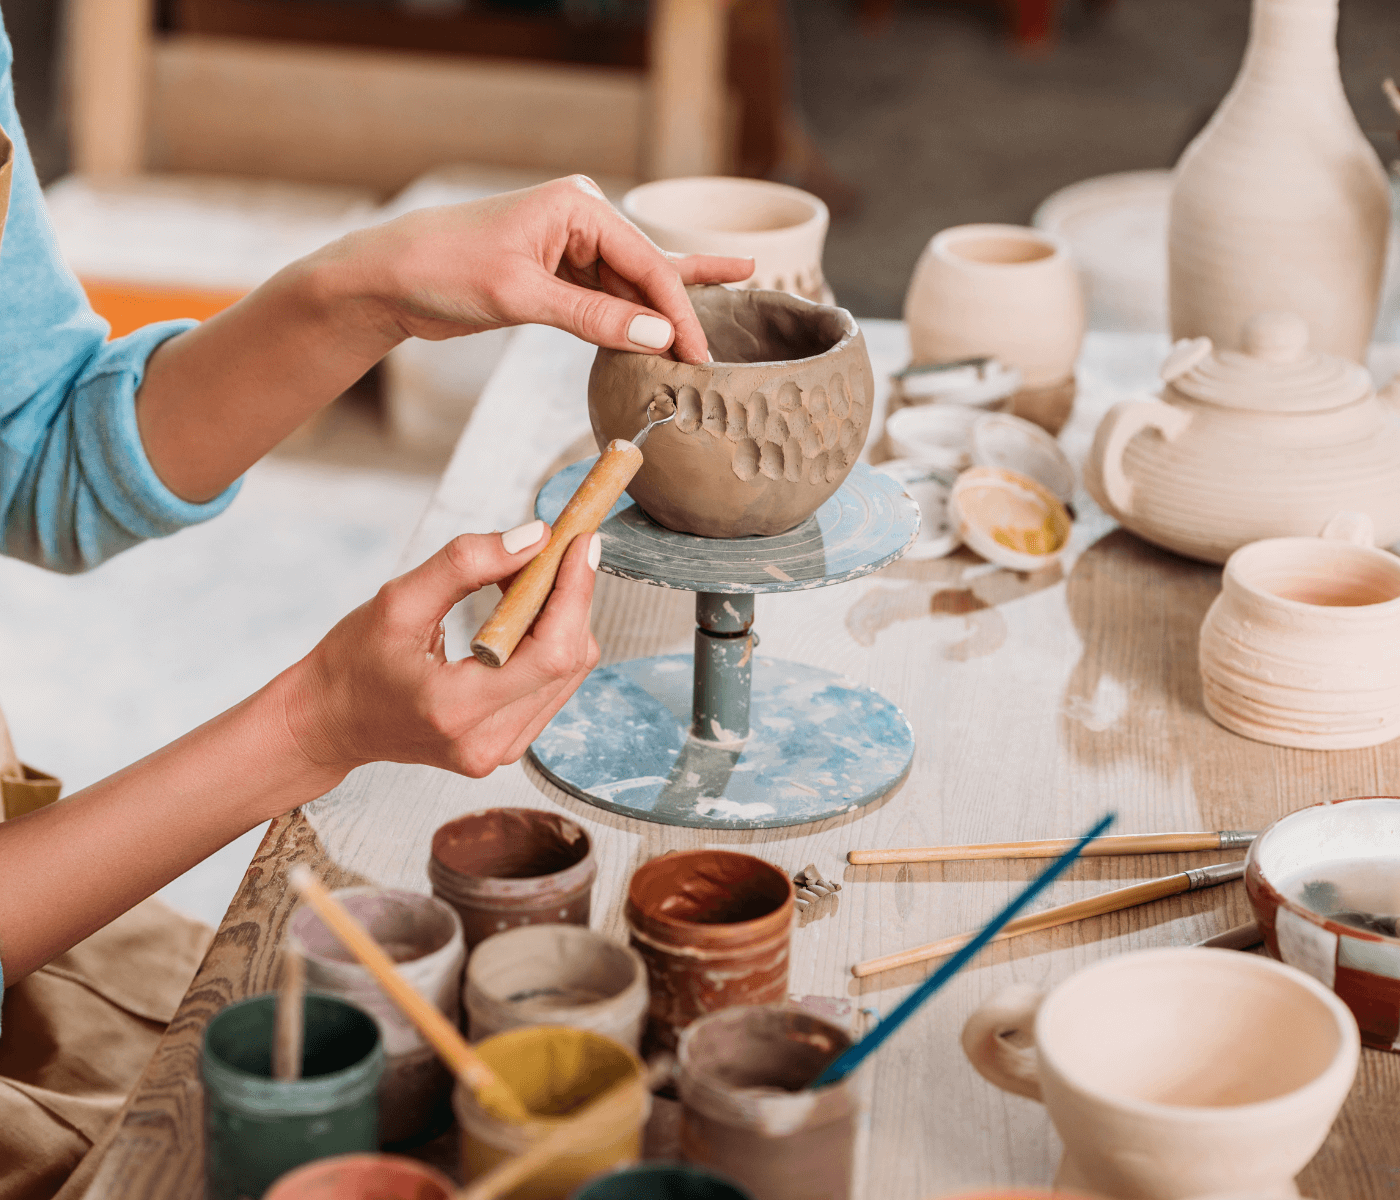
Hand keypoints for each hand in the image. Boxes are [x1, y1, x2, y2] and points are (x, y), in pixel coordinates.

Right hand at [283, 522, 599, 778]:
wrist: (331, 721)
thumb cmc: (354, 662)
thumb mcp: (398, 601)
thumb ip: (465, 564)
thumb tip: (534, 538)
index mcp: (456, 709)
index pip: (551, 653)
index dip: (575, 593)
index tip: (581, 542)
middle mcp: (487, 742)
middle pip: (569, 660)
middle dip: (570, 597)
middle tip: (551, 551)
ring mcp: (501, 751)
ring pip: (569, 673)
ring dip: (561, 617)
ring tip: (523, 582)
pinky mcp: (507, 747)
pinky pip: (553, 686)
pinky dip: (548, 643)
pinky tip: (519, 616)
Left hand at [331, 175, 752, 363]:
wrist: (389, 277)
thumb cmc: (445, 268)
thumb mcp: (522, 296)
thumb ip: (593, 317)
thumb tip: (658, 337)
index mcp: (577, 206)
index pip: (647, 264)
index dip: (678, 314)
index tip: (699, 355)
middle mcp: (580, 219)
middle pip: (646, 275)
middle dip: (677, 316)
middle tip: (714, 355)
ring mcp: (569, 247)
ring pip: (629, 291)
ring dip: (656, 322)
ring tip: (703, 347)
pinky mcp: (555, 274)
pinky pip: (605, 300)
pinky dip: (627, 323)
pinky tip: (661, 335)